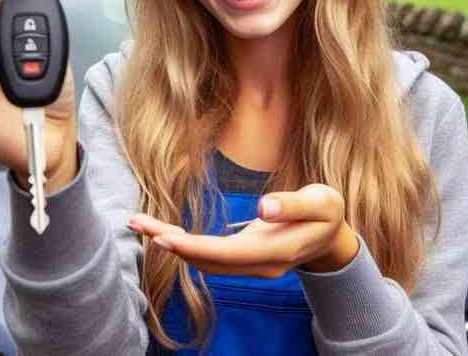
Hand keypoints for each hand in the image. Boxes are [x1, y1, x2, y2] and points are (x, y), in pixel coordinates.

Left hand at [128, 184, 359, 277]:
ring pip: (204, 260)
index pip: (227, 255)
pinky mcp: (244, 257)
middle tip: (136, 223)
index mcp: (276, 251)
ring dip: (172, 243)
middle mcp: (258, 265)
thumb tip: (264, 206)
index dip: (194, 247)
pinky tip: (165, 232)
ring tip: (140, 223)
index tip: (165, 237)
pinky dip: (184, 244)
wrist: (331, 236)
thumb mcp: (322, 202)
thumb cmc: (327, 213)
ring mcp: (250, 265)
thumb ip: (294, 205)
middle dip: (170, 243)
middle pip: (207, 261)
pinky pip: (209, 255)